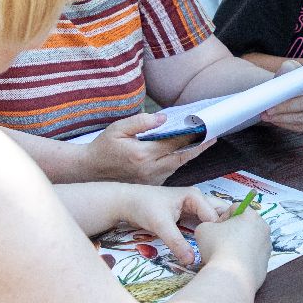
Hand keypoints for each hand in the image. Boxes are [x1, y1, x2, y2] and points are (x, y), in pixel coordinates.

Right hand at [85, 112, 214, 183]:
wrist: (90, 171)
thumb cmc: (103, 147)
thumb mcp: (117, 129)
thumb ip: (141, 122)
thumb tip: (163, 118)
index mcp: (142, 154)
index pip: (174, 144)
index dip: (192, 136)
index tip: (206, 129)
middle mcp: (149, 169)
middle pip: (181, 158)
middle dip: (198, 147)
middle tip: (213, 136)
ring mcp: (150, 179)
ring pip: (177, 166)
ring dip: (190, 155)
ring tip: (203, 142)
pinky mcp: (150, 184)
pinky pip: (169, 172)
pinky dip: (178, 162)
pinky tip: (184, 152)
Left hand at [119, 185, 224, 267]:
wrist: (127, 203)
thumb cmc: (143, 207)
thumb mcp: (160, 225)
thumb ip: (176, 242)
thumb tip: (191, 261)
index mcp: (196, 197)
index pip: (215, 218)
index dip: (217, 234)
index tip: (216, 251)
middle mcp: (199, 200)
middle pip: (222, 214)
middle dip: (226, 229)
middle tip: (226, 247)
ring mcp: (195, 207)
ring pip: (214, 219)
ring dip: (218, 232)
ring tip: (222, 248)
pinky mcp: (190, 216)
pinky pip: (205, 224)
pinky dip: (209, 234)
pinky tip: (211, 246)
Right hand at [191, 205, 270, 287]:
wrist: (231, 277)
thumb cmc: (218, 247)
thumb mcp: (203, 229)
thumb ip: (208, 224)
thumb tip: (212, 230)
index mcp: (252, 216)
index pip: (236, 207)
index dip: (223, 216)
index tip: (215, 229)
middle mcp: (264, 229)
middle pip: (245, 225)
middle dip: (232, 231)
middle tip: (219, 242)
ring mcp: (267, 248)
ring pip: (250, 242)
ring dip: (238, 245)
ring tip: (225, 256)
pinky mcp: (266, 265)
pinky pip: (252, 258)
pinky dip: (243, 260)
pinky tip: (232, 266)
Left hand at [261, 59, 302, 132]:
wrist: (296, 87)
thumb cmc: (293, 78)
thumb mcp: (291, 68)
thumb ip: (287, 69)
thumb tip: (282, 76)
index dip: (289, 103)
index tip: (273, 102)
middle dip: (284, 112)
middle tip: (268, 112)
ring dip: (283, 120)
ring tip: (268, 117)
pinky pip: (301, 128)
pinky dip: (287, 125)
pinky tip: (276, 121)